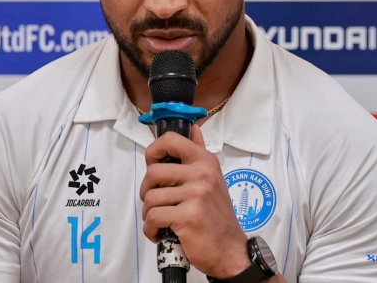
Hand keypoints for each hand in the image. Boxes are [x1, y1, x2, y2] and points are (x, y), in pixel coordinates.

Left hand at [140, 124, 250, 278]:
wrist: (230, 249)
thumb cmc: (216, 216)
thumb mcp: (213, 179)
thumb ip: (199, 153)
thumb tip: (194, 128)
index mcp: (205, 162)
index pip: (172, 140)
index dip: (154, 150)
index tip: (152, 164)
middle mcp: (202, 174)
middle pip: (153, 172)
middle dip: (147, 191)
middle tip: (156, 203)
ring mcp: (196, 194)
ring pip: (150, 197)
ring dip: (149, 214)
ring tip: (161, 221)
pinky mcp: (187, 216)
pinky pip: (153, 217)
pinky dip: (151, 229)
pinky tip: (160, 233)